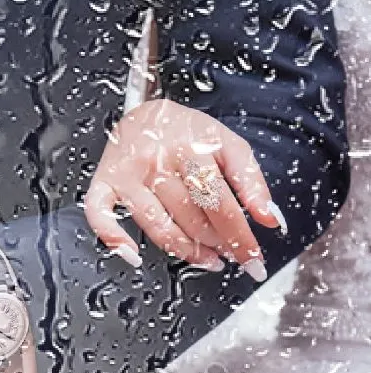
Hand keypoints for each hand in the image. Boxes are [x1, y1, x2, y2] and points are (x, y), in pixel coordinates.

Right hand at [85, 99, 285, 279]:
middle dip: (218, 245)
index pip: (221, 205)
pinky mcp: (105, 182)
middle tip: (231, 255)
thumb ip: (252, 181)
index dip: (240, 238)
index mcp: (191, 148)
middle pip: (192, 220)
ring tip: (207, 259)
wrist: (145, 112)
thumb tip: (270, 220)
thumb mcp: (228, 145)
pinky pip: (101, 215)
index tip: (254, 261)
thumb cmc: (188, 133)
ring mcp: (128, 174)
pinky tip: (133, 256)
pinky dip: (114, 238)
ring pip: (159, 227)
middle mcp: (157, 160)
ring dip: (187, 252)